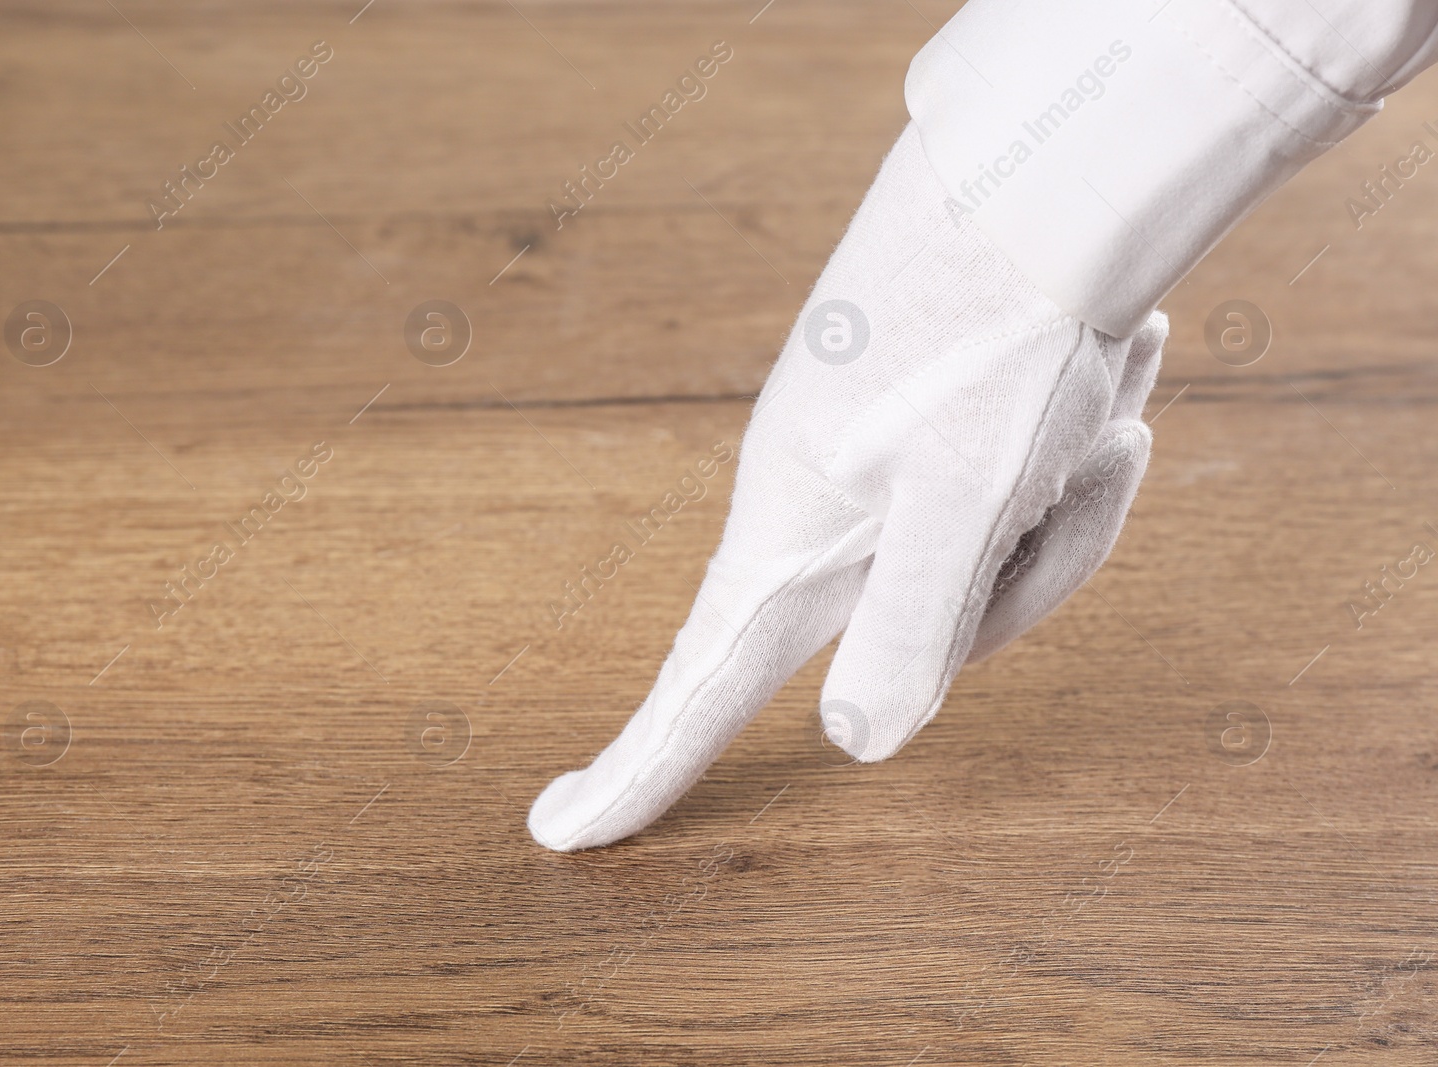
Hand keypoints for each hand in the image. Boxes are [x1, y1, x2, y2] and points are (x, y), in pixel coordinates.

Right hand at [528, 123, 1166, 850]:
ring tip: (1093, 403)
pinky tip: (1095, 376)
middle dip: (1029, 573)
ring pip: (979, 563)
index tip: (562, 828)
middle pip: (917, 634)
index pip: (695, 686)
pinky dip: (1068, 448)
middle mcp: (817, 509)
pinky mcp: (917, 429)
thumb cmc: (995, 334)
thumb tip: (851, 745)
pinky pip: (1008, 493)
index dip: (634, 770)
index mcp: (793, 538)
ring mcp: (869, 467)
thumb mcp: (965, 497)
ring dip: (1064, 494)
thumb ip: (908, 629)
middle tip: (1080, 464)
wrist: (1039, 177)